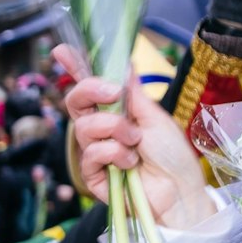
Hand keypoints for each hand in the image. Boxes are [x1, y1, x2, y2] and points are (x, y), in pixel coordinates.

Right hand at [58, 44, 214, 229]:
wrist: (179, 191)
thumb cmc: (173, 156)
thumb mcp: (155, 117)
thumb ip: (134, 94)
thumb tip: (124, 64)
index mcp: (117, 112)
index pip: (91, 88)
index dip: (74, 68)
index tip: (62, 50)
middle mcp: (102, 129)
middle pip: (75, 102)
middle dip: (90, 90)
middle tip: (113, 93)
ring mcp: (95, 151)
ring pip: (84, 126)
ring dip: (114, 129)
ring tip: (135, 142)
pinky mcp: (92, 174)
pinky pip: (91, 153)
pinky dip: (113, 153)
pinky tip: (130, 164)